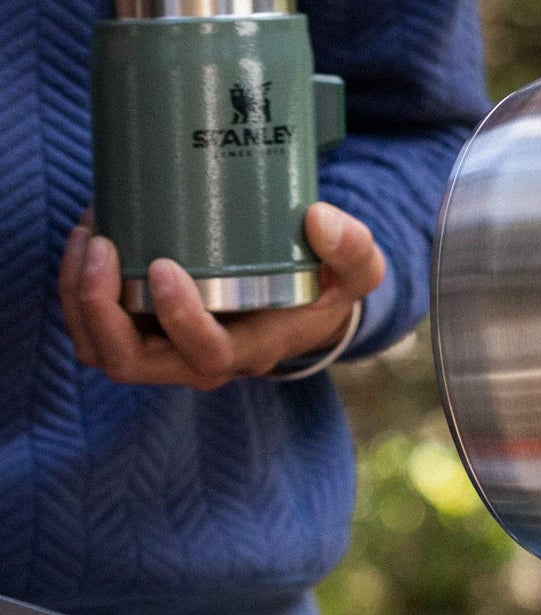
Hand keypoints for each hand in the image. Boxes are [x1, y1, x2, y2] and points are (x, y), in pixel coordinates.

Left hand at [59, 202, 385, 390]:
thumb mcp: (357, 270)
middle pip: (131, 362)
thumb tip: (318, 220)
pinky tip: (89, 236)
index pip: (206, 355)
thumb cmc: (326, 288)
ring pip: (101, 347)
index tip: (165, 264)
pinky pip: (93, 327)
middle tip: (100, 244)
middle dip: (100, 309)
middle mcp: (201, 360)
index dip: (179, 319)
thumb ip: (353, 248)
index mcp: (250, 350)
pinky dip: (77, 286)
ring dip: (79, 296)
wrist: (304, 305)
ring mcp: (167, 348)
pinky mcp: (144, 329)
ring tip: (89, 234)